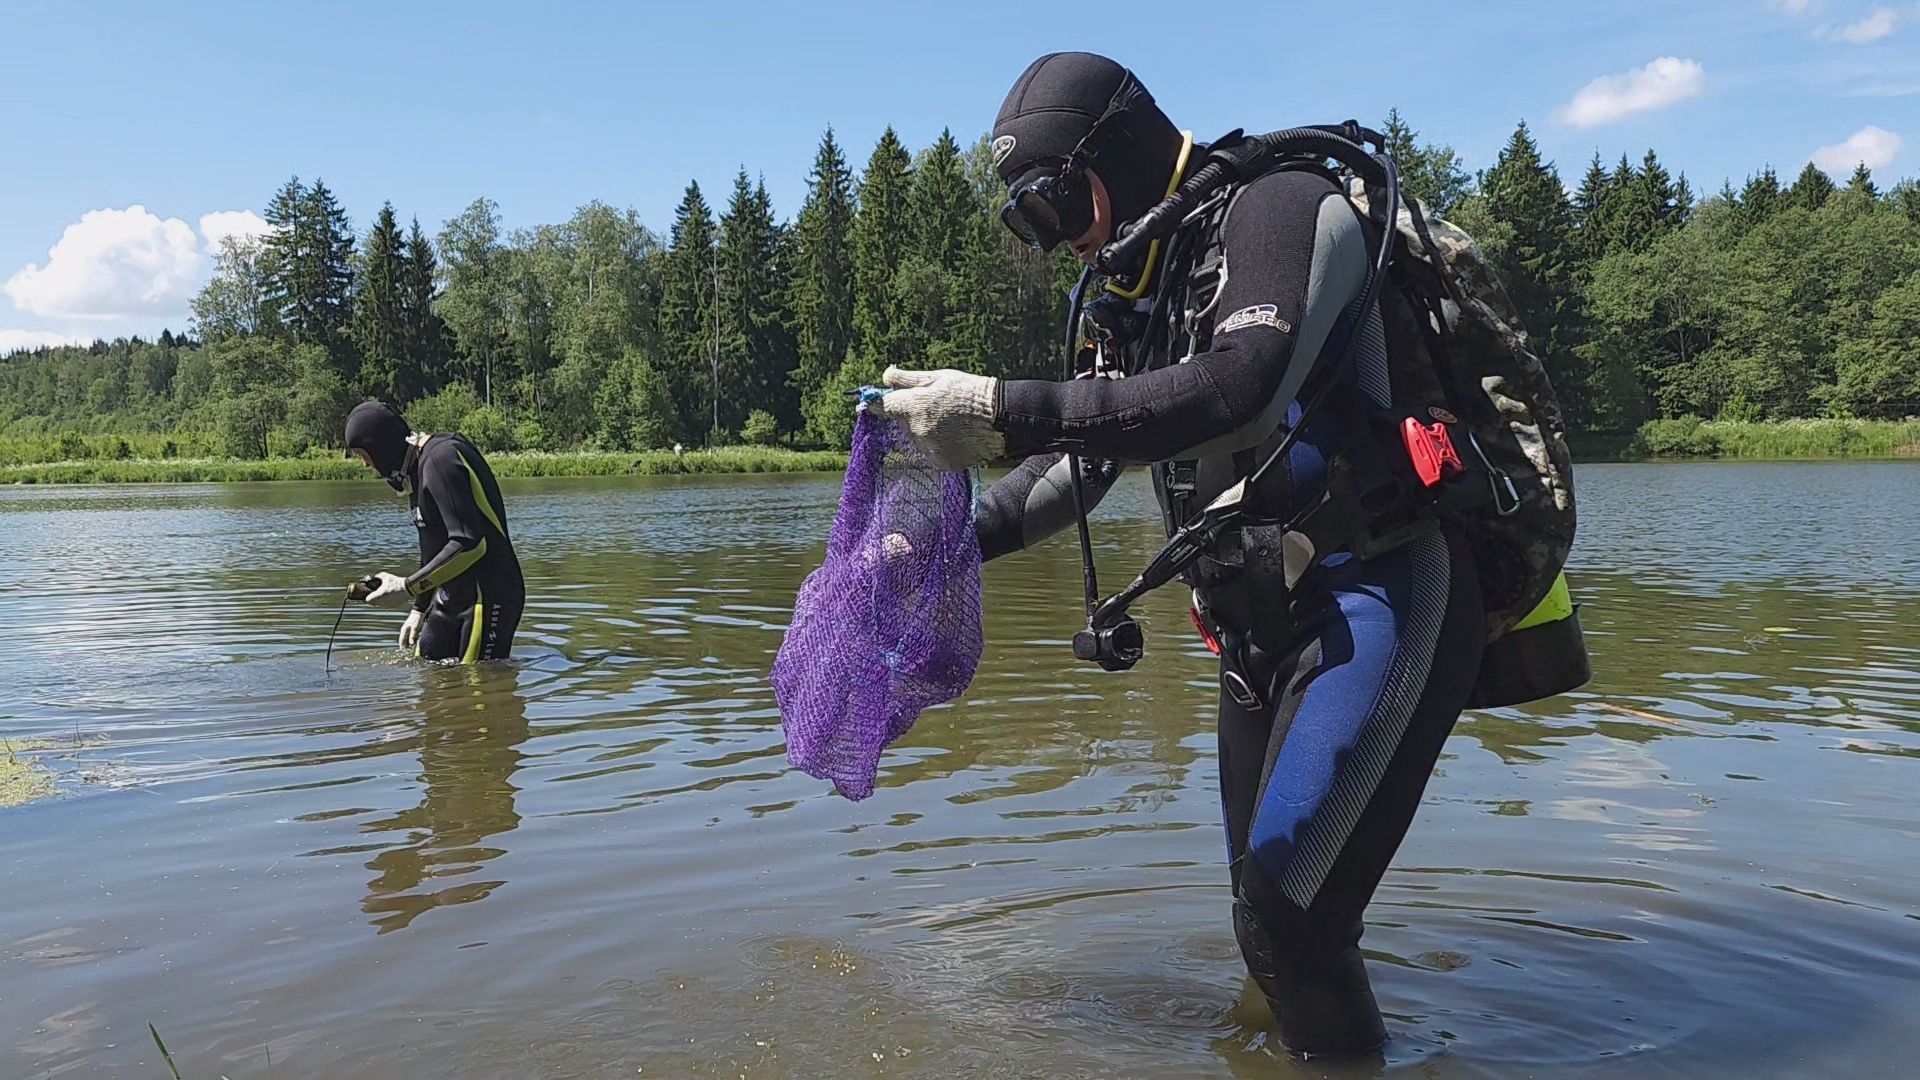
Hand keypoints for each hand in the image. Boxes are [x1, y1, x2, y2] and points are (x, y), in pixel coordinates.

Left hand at [363, 571, 412, 608]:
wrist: (408, 588)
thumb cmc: (396, 582)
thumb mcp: (385, 576)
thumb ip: (377, 576)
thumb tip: (372, 578)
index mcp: (379, 595)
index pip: (368, 600)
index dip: (368, 596)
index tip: (370, 592)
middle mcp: (382, 602)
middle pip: (373, 603)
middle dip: (374, 598)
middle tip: (376, 593)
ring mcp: (388, 605)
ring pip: (380, 605)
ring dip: (380, 601)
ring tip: (384, 594)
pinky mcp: (393, 606)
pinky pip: (386, 605)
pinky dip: (386, 602)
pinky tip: (390, 596)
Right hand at [398, 609, 424, 650]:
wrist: (419, 612)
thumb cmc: (416, 620)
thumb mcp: (415, 628)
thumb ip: (412, 636)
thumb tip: (411, 643)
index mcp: (404, 630)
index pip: (401, 639)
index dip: (401, 645)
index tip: (402, 650)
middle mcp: (405, 630)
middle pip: (404, 639)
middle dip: (404, 645)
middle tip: (406, 651)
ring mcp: (408, 629)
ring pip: (407, 638)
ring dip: (408, 643)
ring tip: (409, 648)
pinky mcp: (411, 629)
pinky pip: (410, 636)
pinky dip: (411, 640)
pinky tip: (413, 642)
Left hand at [867, 366, 1002, 470]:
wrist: (999, 417)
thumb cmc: (969, 391)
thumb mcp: (938, 377)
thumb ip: (907, 379)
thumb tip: (885, 376)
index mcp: (913, 406)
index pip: (883, 407)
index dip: (876, 404)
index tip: (871, 404)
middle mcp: (917, 430)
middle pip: (903, 424)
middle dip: (912, 416)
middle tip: (936, 407)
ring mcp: (930, 449)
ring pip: (918, 440)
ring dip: (926, 432)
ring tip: (951, 422)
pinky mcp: (942, 463)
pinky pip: (933, 454)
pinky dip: (940, 447)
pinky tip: (957, 436)